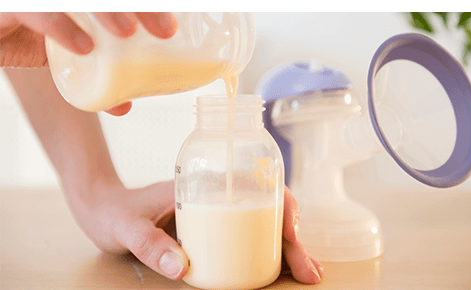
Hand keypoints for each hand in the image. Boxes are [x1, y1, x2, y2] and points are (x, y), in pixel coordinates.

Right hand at [0, 12, 176, 115]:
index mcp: (84, 3)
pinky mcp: (13, 7)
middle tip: (166, 31)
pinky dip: (61, 27)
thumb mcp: (68, 59)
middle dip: (142, 8)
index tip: (172, 29)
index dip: (150, 9)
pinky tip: (83, 47)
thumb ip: (95, 77)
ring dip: (107, 11)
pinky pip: (36, 12)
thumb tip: (126, 106)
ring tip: (128, 34)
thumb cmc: (30, 38)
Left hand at [70, 179, 322, 282]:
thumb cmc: (115, 211)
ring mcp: (216, 211)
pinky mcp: (213, 227)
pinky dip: (271, 250)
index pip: (255, 185)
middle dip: (294, 237)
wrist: (103, 208)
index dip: (282, 206)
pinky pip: (249, 235)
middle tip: (309, 269)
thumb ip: (149, 245)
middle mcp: (216, 194)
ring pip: (263, 223)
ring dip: (289, 246)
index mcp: (204, 184)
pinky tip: (282, 268)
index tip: (291, 232)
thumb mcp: (127, 228)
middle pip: (267, 208)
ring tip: (305, 272)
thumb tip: (180, 267)